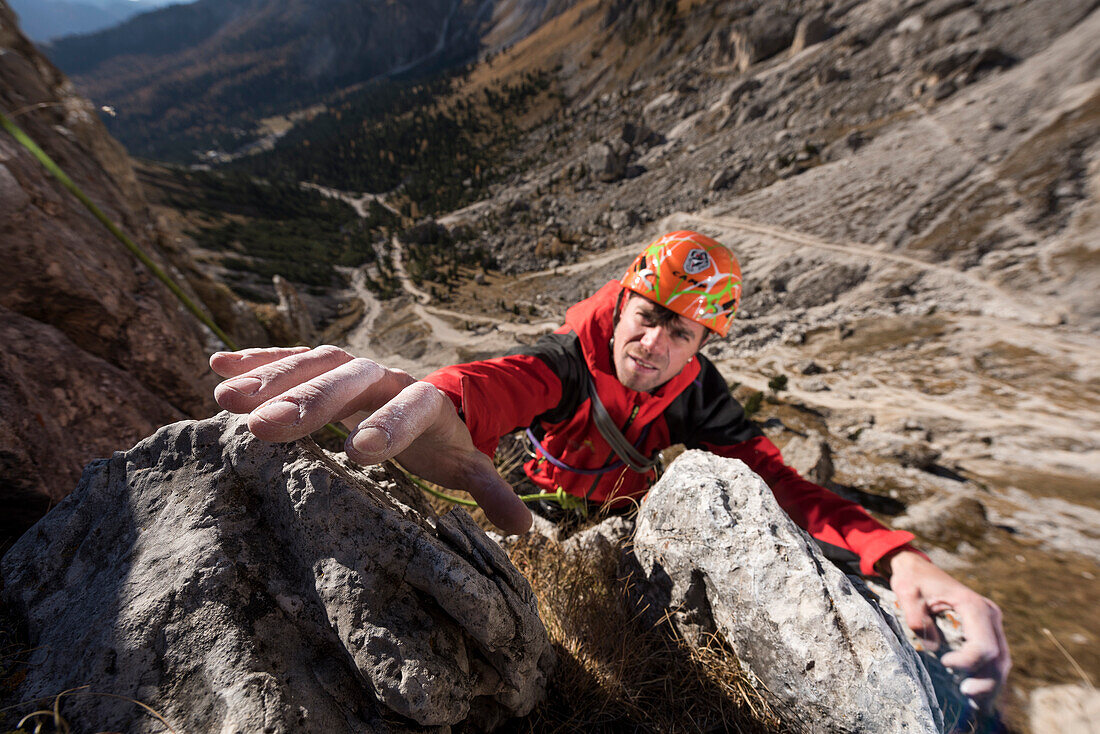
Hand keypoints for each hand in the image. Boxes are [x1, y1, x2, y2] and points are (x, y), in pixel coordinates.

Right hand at [209, 345, 531, 534]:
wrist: (428, 397)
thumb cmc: (442, 440)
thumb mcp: (466, 464)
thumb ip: (489, 491)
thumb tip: (524, 529)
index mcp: (424, 401)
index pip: (410, 407)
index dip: (388, 426)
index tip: (357, 453)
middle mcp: (385, 376)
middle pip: (351, 378)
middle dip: (310, 400)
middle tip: (263, 427)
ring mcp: (352, 368)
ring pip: (314, 362)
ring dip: (270, 378)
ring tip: (225, 402)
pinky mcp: (323, 367)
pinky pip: (289, 357)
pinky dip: (255, 360)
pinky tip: (217, 367)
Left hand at [883, 549, 1009, 710]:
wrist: (918, 568)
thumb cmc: (913, 580)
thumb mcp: (907, 593)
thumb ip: (916, 617)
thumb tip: (933, 648)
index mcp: (974, 606)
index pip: (984, 645)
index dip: (969, 661)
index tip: (945, 662)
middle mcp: (990, 615)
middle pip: (998, 657)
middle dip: (985, 680)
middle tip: (964, 693)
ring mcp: (991, 623)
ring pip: (1001, 661)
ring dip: (990, 683)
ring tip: (973, 700)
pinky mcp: (986, 630)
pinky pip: (994, 657)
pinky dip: (988, 676)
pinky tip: (976, 694)